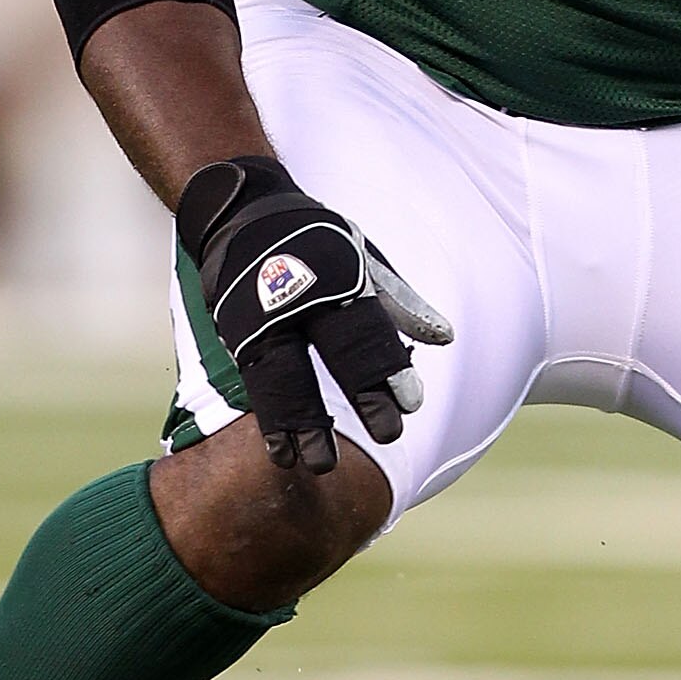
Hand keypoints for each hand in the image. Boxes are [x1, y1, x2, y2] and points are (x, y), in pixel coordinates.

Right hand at [176, 156, 452, 466]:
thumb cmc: (318, 241)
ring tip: (319, 464)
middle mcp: (300, 294)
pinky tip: (281, 451)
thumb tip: (445, 338)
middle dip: (362, 395)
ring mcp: (263, 315)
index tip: (410, 405)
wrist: (244, 215)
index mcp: (339, 273)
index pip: (369, 328)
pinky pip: (255, 383)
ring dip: (303, 424)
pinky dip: (270, 420)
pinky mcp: (235, 334)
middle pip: (333, 352)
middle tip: (390, 435)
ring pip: (285, 378)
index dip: (389, 368)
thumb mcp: (364, 258)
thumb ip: (399, 303)